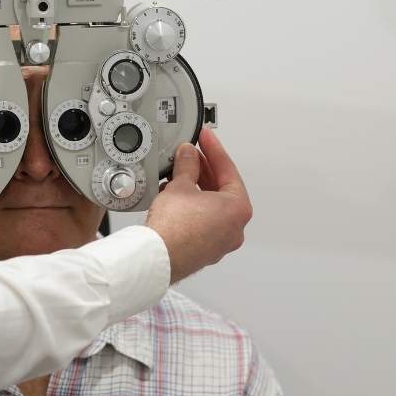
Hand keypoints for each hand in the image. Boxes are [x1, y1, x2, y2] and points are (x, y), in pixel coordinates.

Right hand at [145, 129, 252, 282]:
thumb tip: (188, 155)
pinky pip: (201, 222)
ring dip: (196, 189)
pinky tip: (174, 198)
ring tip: (178, 175)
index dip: (214, 150)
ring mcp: (220, 242)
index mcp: (238, 209)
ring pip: (211, 207)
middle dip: (204, 170)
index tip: (206, 138)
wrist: (157, 257)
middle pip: (221, 190)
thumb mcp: (180, 185)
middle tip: (191, 155)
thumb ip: (187, 165)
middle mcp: (234, 228)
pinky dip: (191, 207)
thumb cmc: (174, 228)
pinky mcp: (204, 250)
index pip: (228, 170)